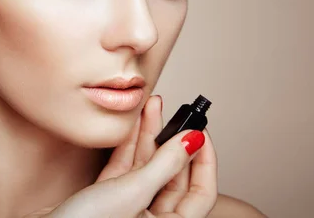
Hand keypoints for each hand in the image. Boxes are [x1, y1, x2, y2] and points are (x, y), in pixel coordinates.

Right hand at [34, 95, 217, 217]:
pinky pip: (125, 170)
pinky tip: (132, 124)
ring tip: (151, 106)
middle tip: (174, 113)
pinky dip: (128, 147)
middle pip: (174, 176)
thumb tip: (193, 141)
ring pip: (148, 169)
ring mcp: (130, 209)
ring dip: (149, 138)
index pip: (201, 192)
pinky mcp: (107, 200)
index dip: (205, 161)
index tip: (200, 132)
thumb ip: (165, 165)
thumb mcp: (133, 192)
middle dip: (172, 141)